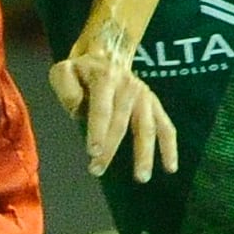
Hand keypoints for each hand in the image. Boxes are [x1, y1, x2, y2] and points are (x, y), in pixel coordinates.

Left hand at [48, 50, 178, 181]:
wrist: (108, 56)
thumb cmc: (81, 72)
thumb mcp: (63, 70)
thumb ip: (65, 86)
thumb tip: (77, 109)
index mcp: (105, 78)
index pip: (102, 108)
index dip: (98, 130)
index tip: (92, 152)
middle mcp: (128, 86)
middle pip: (121, 122)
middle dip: (110, 148)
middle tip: (97, 170)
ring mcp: (144, 96)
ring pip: (147, 127)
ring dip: (145, 154)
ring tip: (141, 178)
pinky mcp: (154, 104)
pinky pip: (166, 127)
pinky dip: (170, 147)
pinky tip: (170, 168)